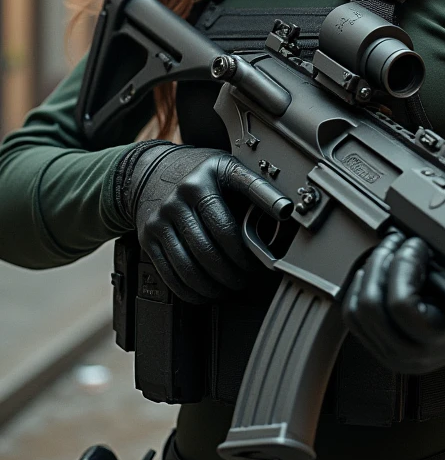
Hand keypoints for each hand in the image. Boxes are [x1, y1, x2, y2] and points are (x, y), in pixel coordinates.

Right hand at [114, 142, 253, 303]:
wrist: (147, 171)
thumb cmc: (198, 173)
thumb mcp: (227, 168)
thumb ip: (252, 189)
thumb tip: (283, 214)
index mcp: (207, 176)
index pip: (228, 220)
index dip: (246, 246)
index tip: (263, 260)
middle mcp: (181, 195)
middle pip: (209, 249)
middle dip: (232, 272)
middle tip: (246, 278)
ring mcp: (161, 217)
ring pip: (189, 266)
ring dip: (213, 285)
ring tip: (228, 287)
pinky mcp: (148, 236)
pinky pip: (170, 272)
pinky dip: (190, 290)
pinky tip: (205, 291)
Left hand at [342, 230, 444, 373]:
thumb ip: (443, 275)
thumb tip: (416, 244)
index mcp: (439, 342)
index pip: (402, 305)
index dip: (404, 265)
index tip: (415, 244)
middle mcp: (410, 354)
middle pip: (372, 304)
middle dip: (381, 262)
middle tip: (396, 242)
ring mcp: (388, 354)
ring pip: (357, 309)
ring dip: (368, 272)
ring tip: (385, 253)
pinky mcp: (374, 348)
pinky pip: (351, 316)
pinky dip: (357, 288)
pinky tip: (370, 273)